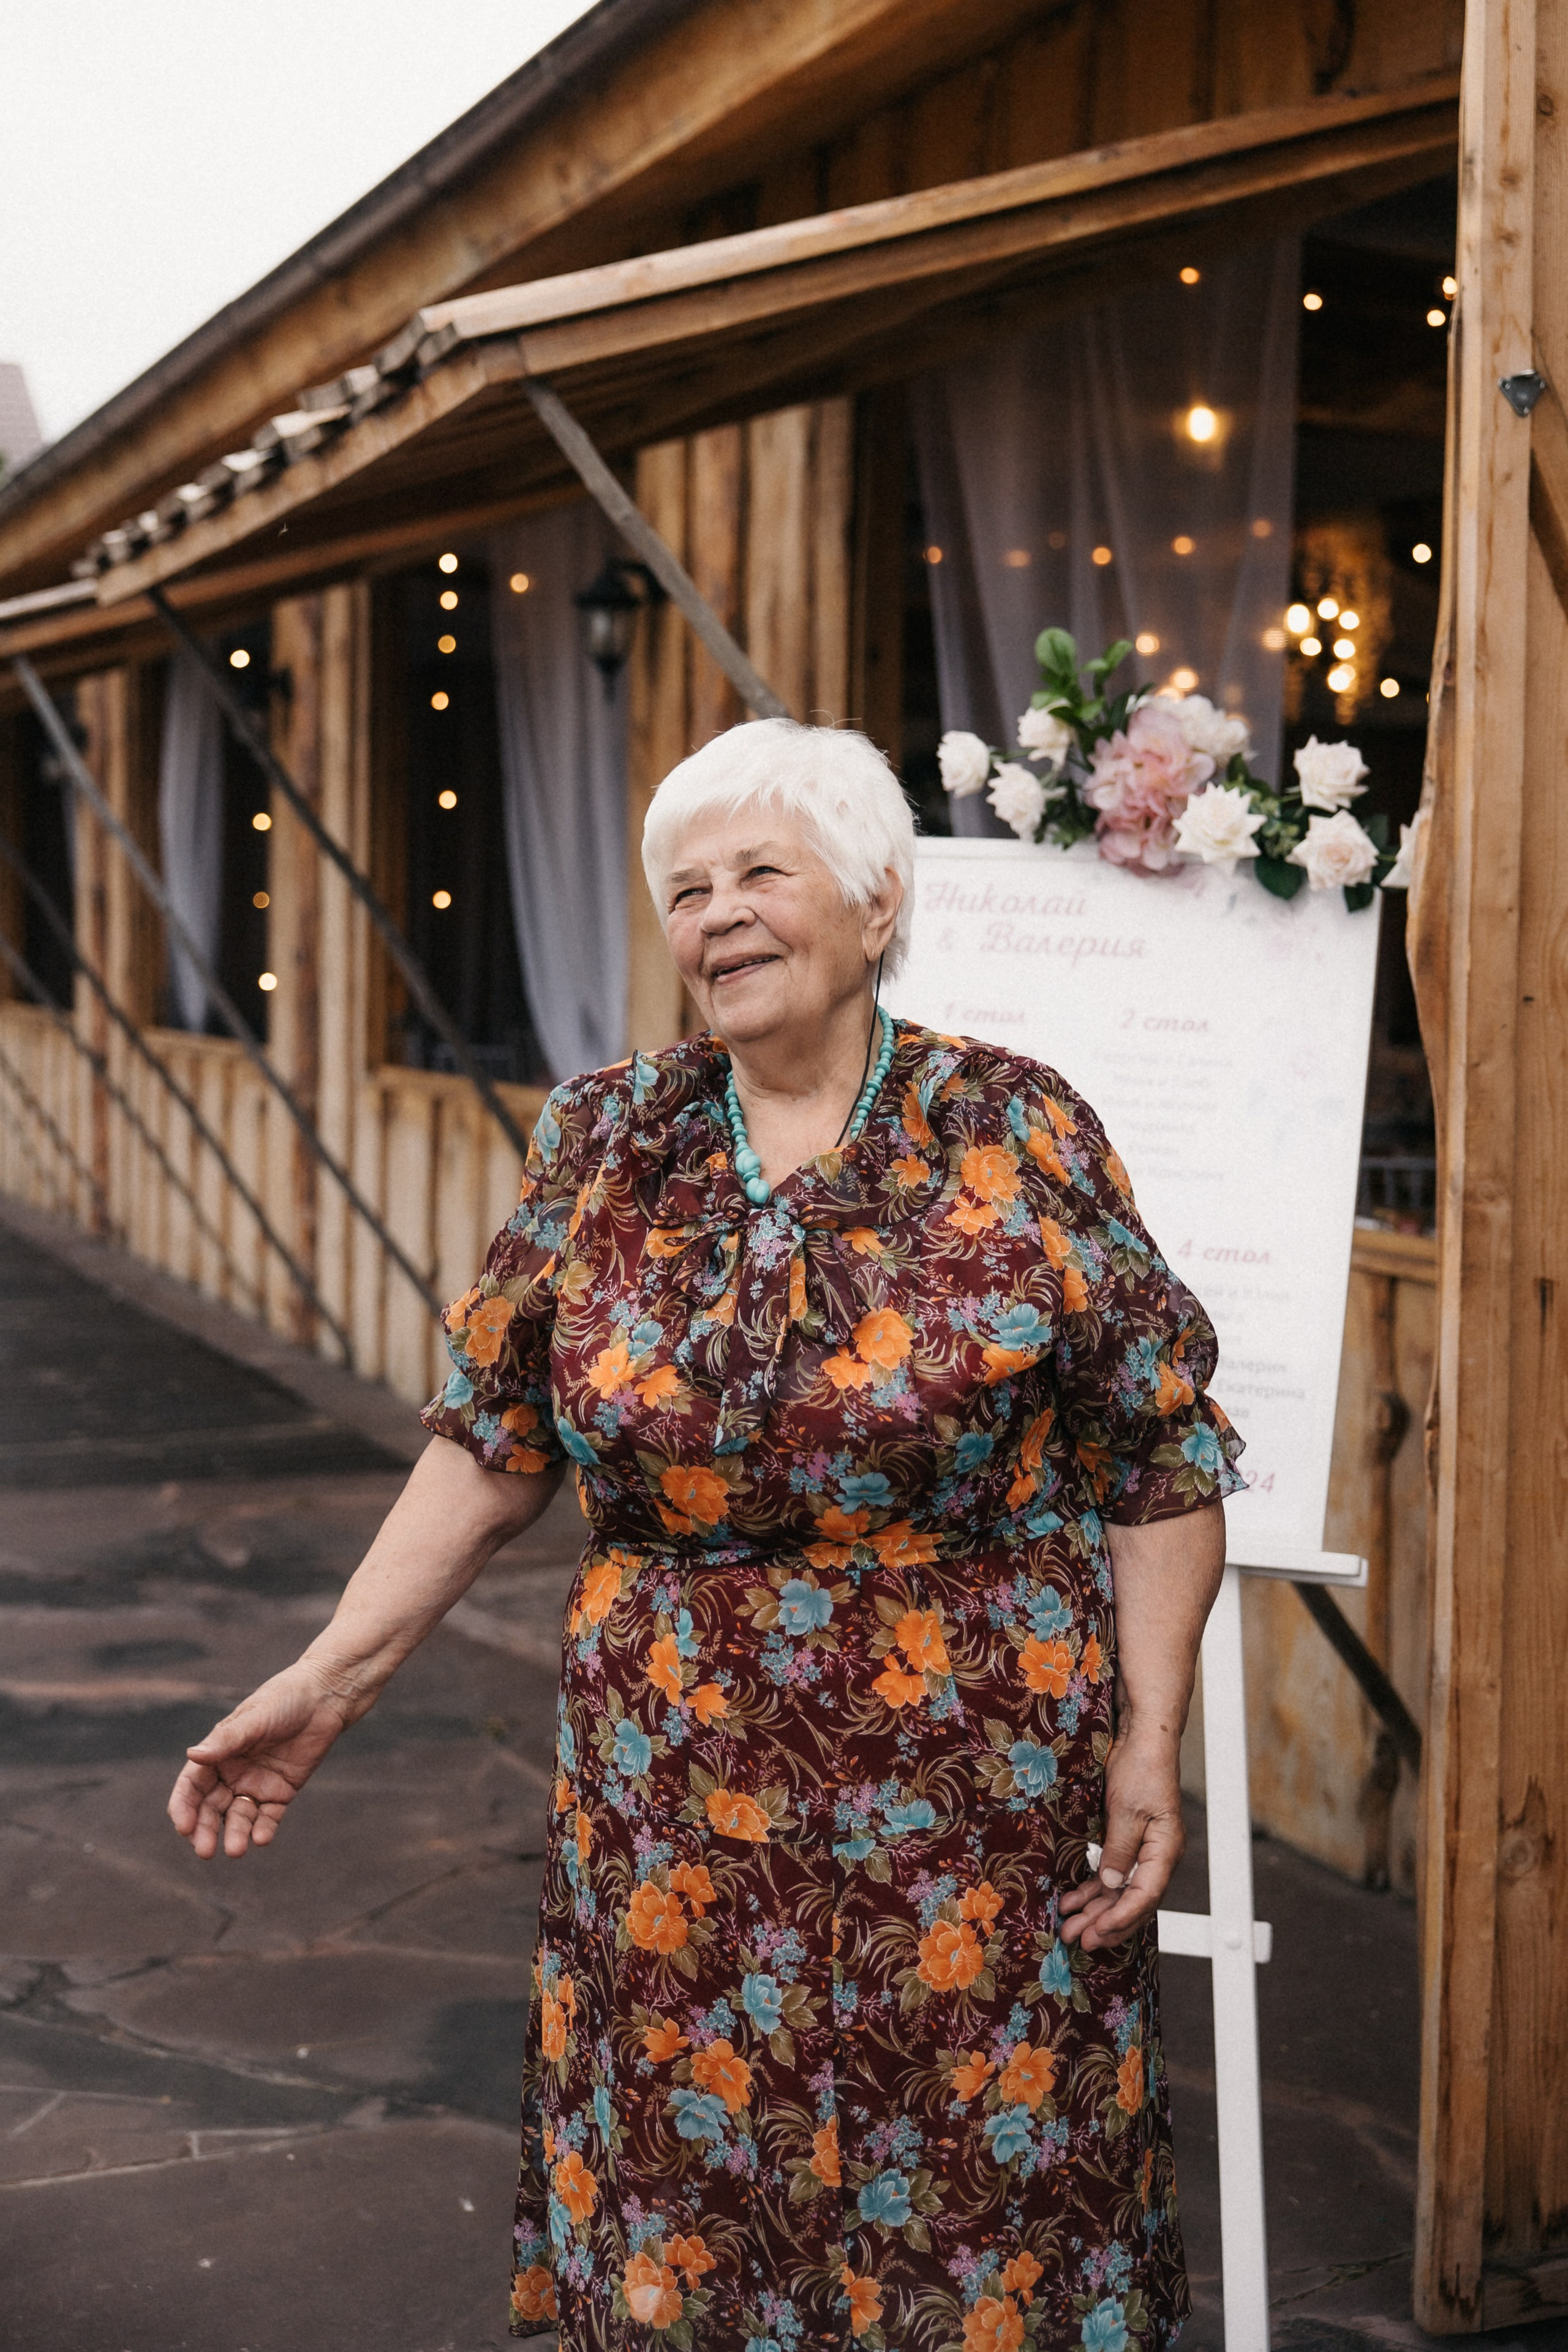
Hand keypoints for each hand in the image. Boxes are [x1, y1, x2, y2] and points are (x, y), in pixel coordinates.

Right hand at [167, 1660, 356, 1858]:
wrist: (323, 1698)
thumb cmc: (283, 1700)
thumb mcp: (254, 1719)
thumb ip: (227, 1740)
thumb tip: (193, 1755)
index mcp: (217, 1753)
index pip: (192, 1786)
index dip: (184, 1807)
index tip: (183, 1827)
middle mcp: (232, 1773)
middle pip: (211, 1808)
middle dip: (205, 1830)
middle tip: (204, 1851)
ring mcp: (256, 1784)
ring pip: (238, 1817)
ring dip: (235, 1834)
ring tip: (236, 1850)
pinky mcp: (281, 1793)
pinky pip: (268, 1817)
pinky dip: (263, 1830)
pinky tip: (261, 1839)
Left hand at [1059, 1729, 1184, 1950]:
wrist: (1142, 1740)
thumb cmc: (1143, 1769)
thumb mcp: (1128, 1809)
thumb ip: (1119, 1849)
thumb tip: (1111, 1885)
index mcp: (1165, 1850)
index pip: (1145, 1896)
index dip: (1121, 1918)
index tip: (1098, 1933)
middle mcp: (1156, 1856)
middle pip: (1132, 1901)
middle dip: (1104, 1923)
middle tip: (1078, 1940)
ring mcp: (1141, 1851)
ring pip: (1118, 1892)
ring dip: (1094, 1910)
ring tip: (1069, 1927)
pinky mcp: (1126, 1842)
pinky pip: (1110, 1875)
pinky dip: (1092, 1889)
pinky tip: (1072, 1900)